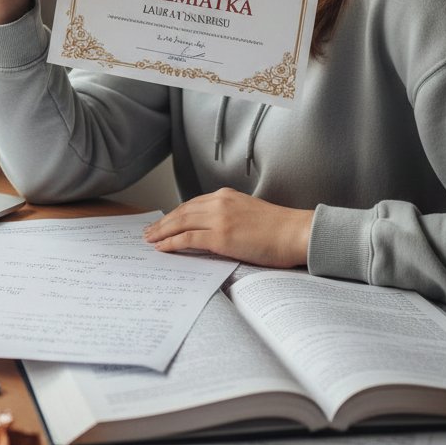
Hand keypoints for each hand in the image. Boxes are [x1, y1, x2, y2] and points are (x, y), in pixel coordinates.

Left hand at [143, 188, 312, 267]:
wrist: (296, 232)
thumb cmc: (279, 228)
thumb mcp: (248, 213)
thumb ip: (229, 216)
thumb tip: (213, 231)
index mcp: (226, 196)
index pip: (192, 204)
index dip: (175, 214)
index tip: (164, 222)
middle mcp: (219, 202)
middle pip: (181, 212)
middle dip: (163, 223)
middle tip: (148, 232)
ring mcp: (219, 219)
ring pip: (180, 223)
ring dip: (162, 232)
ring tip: (150, 240)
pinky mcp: (221, 236)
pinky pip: (188, 239)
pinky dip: (172, 243)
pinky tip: (162, 248)